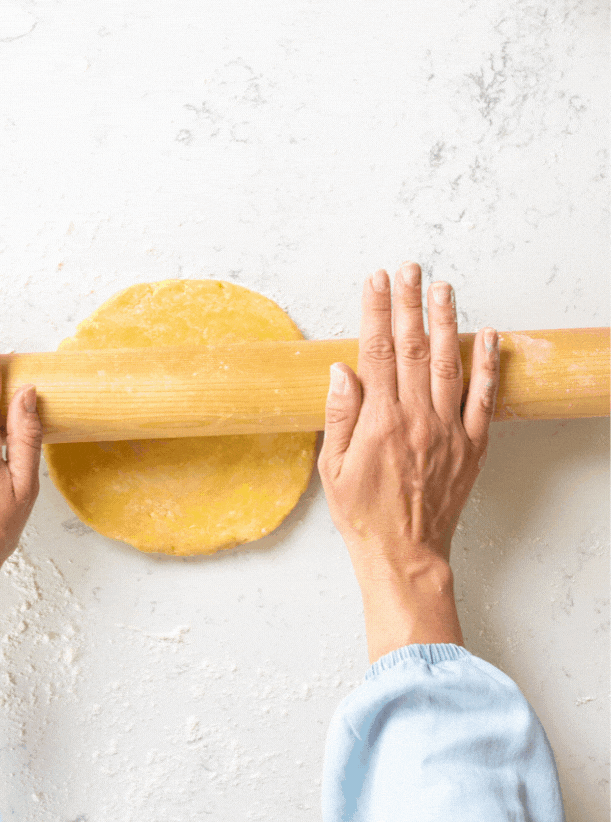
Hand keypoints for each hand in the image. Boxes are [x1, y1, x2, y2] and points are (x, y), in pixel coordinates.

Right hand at [317, 263, 499, 659]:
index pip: (375, 351)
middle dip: (409, 302)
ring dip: (445, 321)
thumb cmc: (363, 514)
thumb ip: (340, 415)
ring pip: (448, 363)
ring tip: (442, 288)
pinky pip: (483, 398)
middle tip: (408, 269)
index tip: (376, 281)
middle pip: (412, 347)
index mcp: (379, 421)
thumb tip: (342, 370)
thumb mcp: (333, 467)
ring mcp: (448, 430)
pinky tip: (488, 336)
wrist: (404, 553)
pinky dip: (487, 365)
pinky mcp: (471, 445)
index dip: (375, 311)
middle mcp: (416, 418)